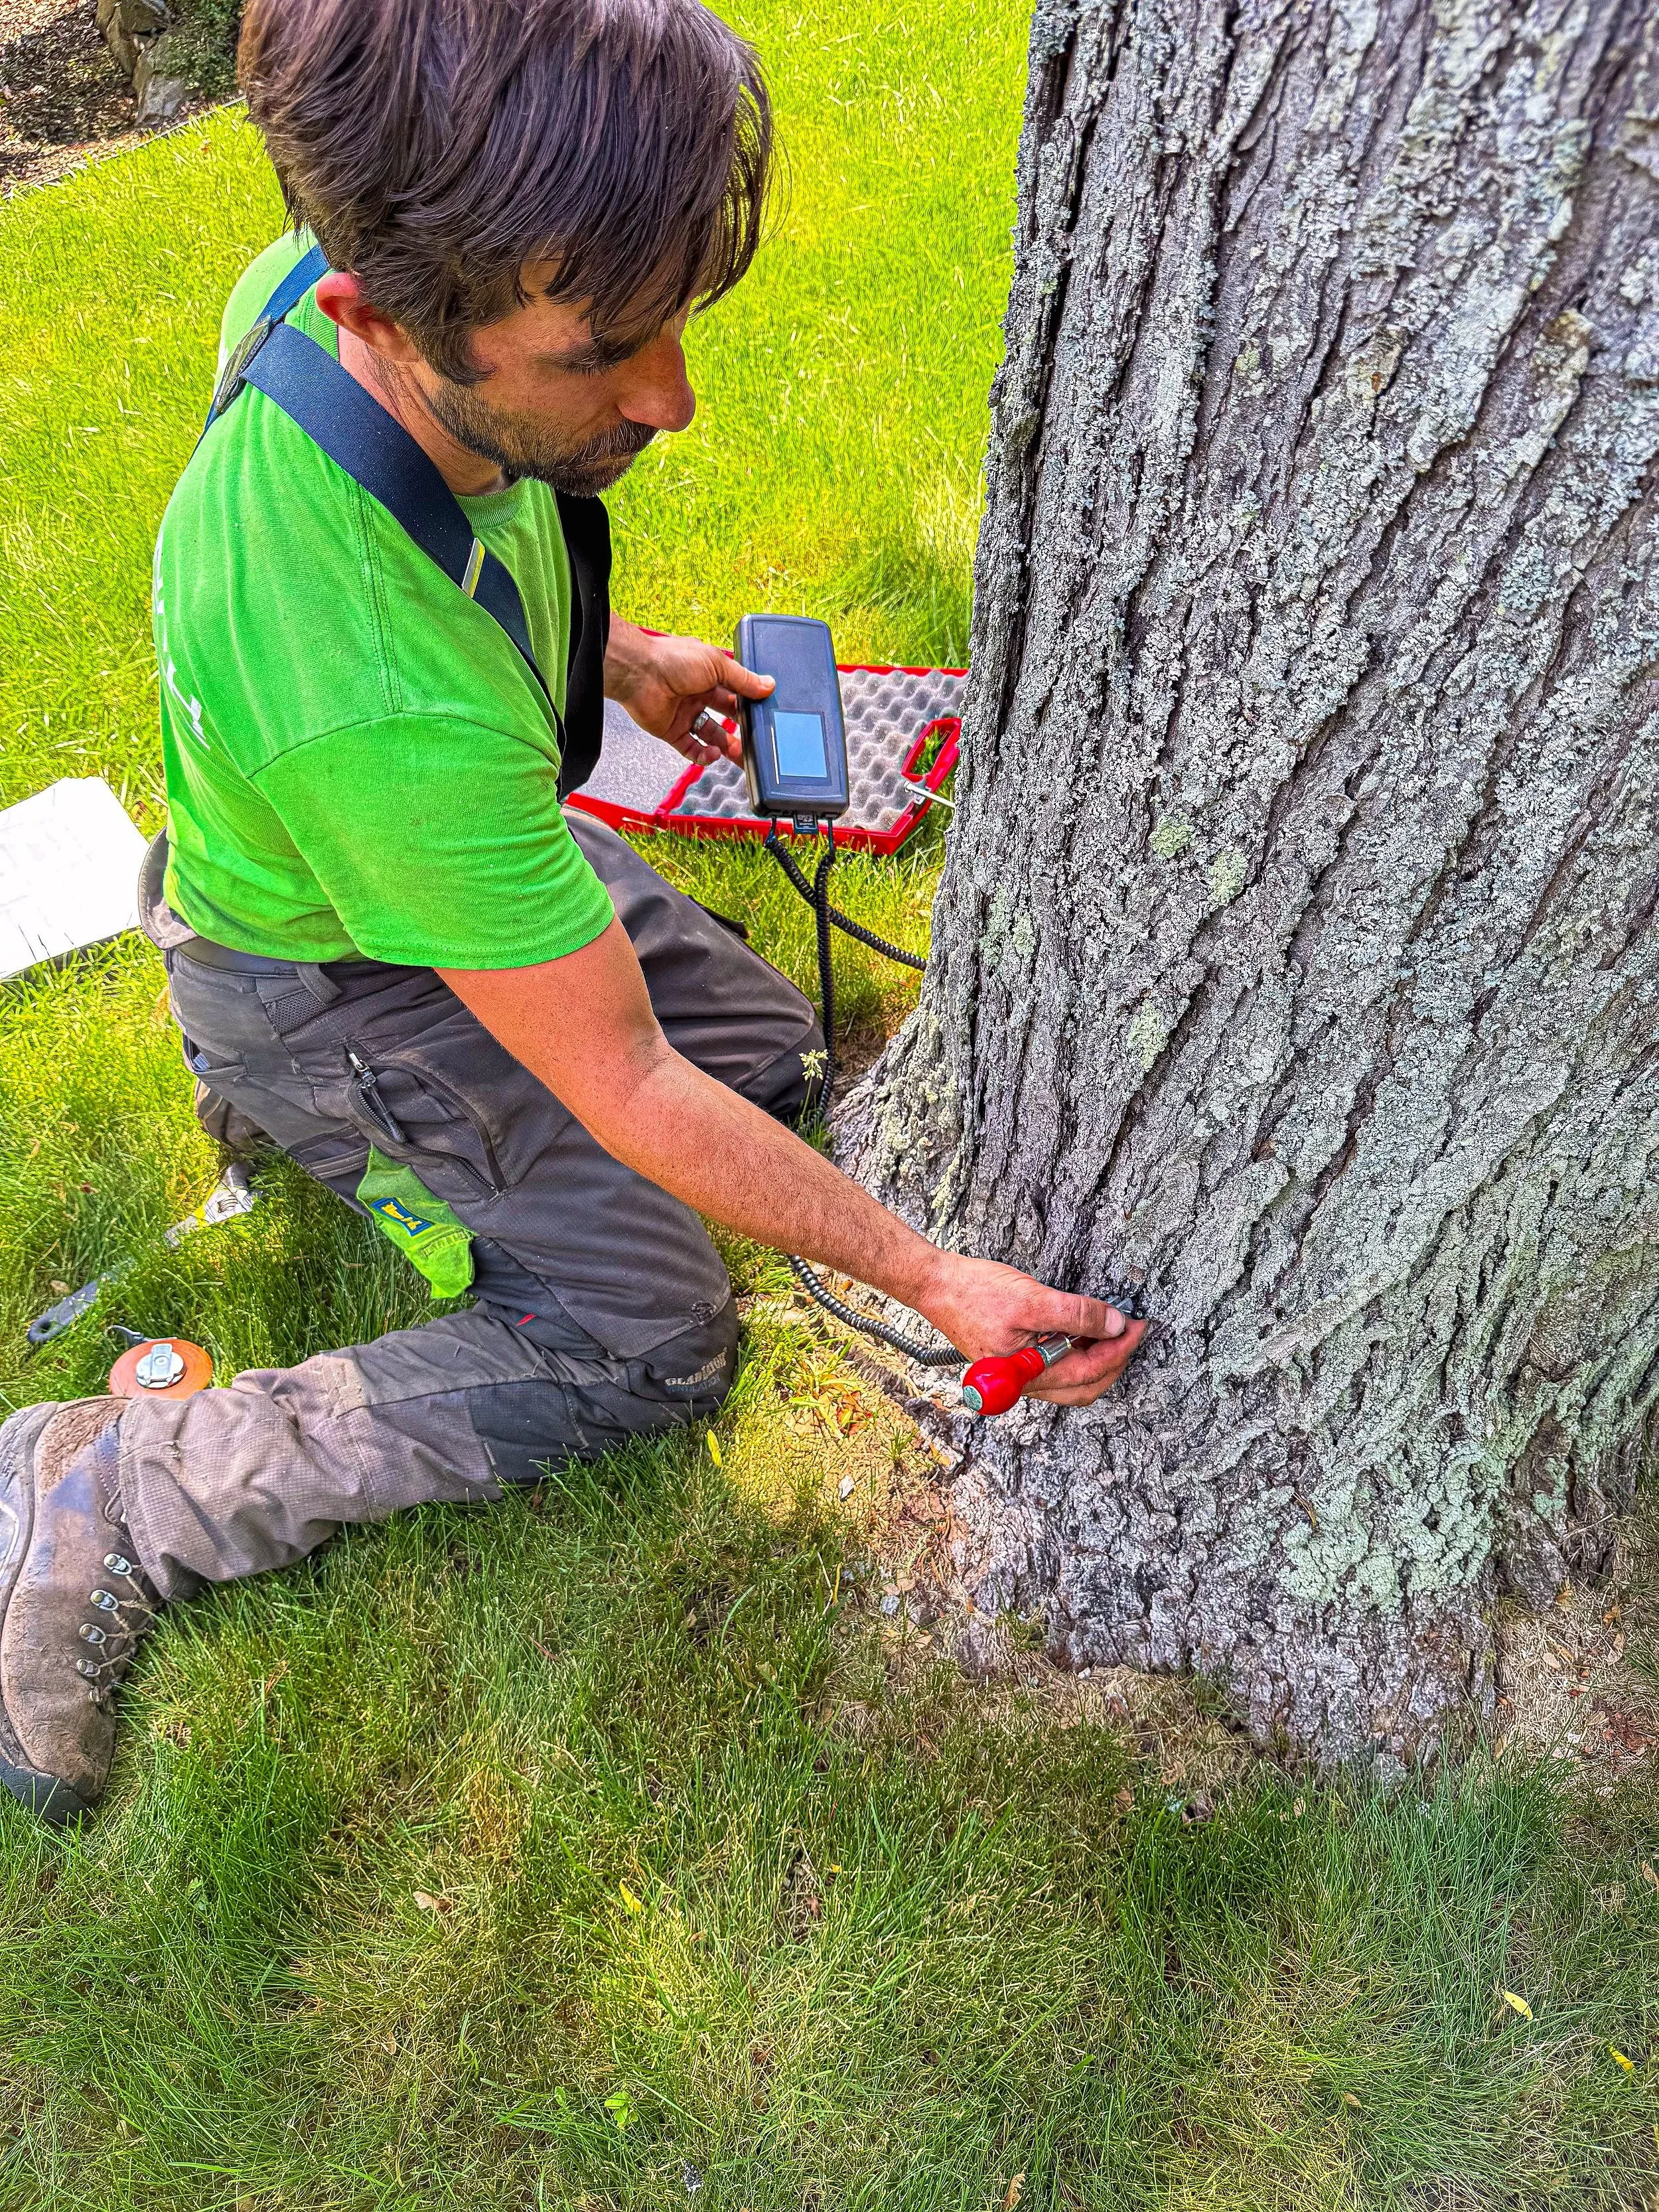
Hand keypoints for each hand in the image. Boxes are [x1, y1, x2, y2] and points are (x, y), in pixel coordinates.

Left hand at [603, 618, 773, 767]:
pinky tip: (713, 755)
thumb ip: (743, 679)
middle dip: (742, 731)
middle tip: (757, 743)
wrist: (639, 673)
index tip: (764, 716)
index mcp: (709, 675)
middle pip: (726, 717)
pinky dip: (703, 755)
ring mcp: (685, 714)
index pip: (736, 693)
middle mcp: (698, 694)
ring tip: (741, 757)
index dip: (749, 705)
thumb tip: (768, 685)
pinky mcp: (671, 731)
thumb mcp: (716, 664)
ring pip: (711, 736)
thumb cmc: (674, 660)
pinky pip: (691, 749)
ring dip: (727, 748)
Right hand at [909, 1251, 1146, 1405]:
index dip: (1119, 1349)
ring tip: (1114, 1330)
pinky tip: (1086, 1331)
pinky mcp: (1017, 1361)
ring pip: (1073, 1379)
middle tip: (1132, 1332)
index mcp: (1027, 1373)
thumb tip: (1114, 1324)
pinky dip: (1078, 1352)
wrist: (937, 1286)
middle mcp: (1025, 1381)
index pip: (1089, 1372)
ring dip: (1098, 1358)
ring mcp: (1021, 1373)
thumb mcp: (1032, 1299)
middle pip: (1084, 1386)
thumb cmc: (974, 1292)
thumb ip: (1075, 1315)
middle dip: (1114, 1361)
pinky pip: (1057, 1366)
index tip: (1137, 1327)